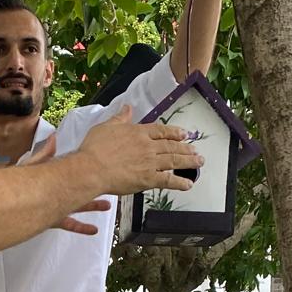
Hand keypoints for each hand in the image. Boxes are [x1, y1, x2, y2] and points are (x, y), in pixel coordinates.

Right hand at [75, 105, 202, 198]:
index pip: (161, 131)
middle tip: (196, 150)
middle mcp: (148, 146)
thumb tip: (126, 108)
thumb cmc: (94, 148)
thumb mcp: (106, 126)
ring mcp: (150, 163)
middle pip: (172, 146)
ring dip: (188, 161)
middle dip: (186, 148)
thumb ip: (119, 118)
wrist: (92, 168)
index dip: (174, 132)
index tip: (184, 134)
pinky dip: (180, 182)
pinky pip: (168, 181)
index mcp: (138, 132)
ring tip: (199, 162)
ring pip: (174, 161)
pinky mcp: (148, 179)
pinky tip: (189, 184)